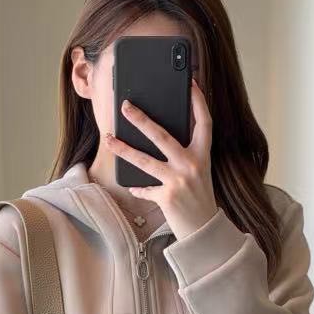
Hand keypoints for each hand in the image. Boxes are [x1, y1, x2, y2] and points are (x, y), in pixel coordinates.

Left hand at [105, 77, 218, 240]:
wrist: (205, 231)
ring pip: (144, 160)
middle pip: (162, 136)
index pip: (203, 122)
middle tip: (125, 106)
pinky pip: (144, 188)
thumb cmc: (200, 198)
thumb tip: (158, 138)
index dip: (198, 101)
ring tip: (108, 138)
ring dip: (123, 149)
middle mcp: (191, 165)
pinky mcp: (166, 197)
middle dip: (141, 119)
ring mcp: (178, 181)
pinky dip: (137, 187)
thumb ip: (185, 155)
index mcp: (203, 155)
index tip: (190, 82)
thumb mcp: (199, 172)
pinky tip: (130, 185)